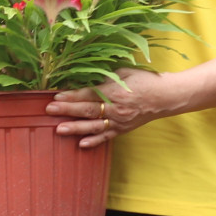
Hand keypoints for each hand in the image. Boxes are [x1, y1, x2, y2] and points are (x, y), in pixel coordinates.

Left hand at [46, 69, 173, 149]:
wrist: (165, 97)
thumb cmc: (145, 80)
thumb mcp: (124, 72)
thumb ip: (105, 76)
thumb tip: (84, 76)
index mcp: (116, 91)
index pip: (89, 94)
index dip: (72, 95)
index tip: (56, 96)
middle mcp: (116, 108)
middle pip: (88, 110)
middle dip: (67, 110)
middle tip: (49, 111)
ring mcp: (119, 121)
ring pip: (94, 126)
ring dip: (76, 128)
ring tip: (59, 129)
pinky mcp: (123, 129)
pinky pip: (106, 137)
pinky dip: (94, 141)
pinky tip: (81, 144)